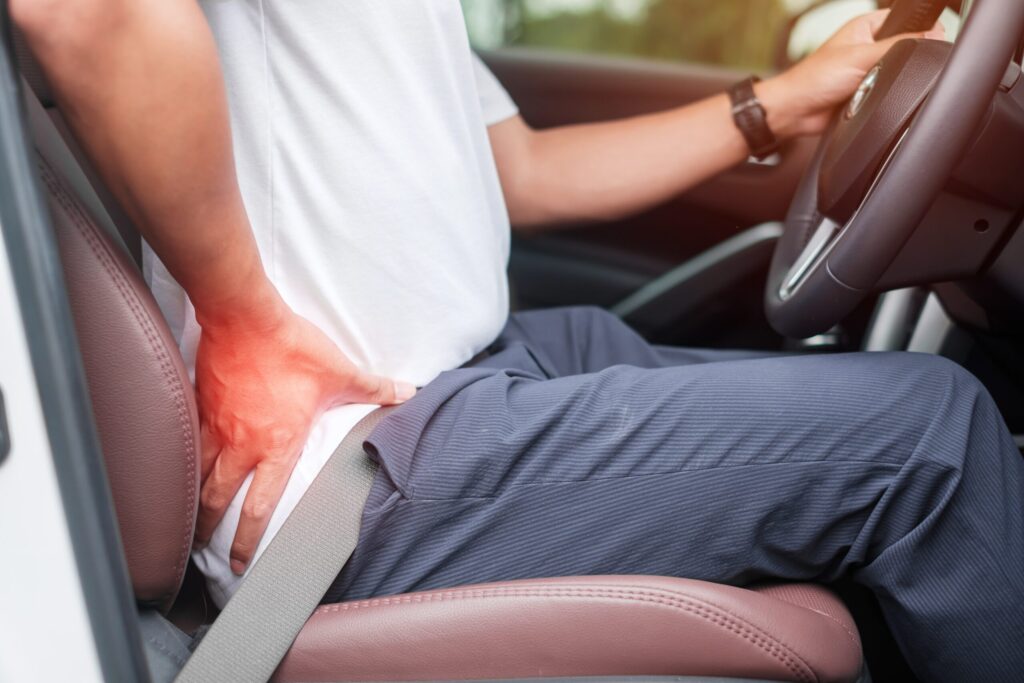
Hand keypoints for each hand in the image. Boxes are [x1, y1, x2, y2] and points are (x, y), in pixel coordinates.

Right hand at [192, 285, 414, 573]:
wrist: (245, 315)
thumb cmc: (292, 347)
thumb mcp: (341, 372)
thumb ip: (374, 388)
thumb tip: (407, 393)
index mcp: (276, 445)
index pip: (258, 507)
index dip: (247, 541)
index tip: (240, 563)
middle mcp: (241, 444)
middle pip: (215, 500)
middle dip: (207, 530)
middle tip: (202, 550)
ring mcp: (215, 425)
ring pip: (196, 474)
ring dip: (192, 499)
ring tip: (187, 516)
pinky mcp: (199, 404)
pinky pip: (188, 441)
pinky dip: (185, 459)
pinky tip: (183, 465)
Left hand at [758, 9, 945, 137]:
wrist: (796, 112)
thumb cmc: (814, 79)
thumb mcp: (861, 56)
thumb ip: (898, 45)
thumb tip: (931, 37)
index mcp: (866, 27)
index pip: (906, 19)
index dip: (921, 27)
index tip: (932, 38)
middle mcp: (869, 46)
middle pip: (906, 47)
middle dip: (905, 58)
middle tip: (891, 66)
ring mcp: (869, 69)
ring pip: (898, 71)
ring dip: (891, 79)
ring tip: (875, 82)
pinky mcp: (867, 90)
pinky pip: (888, 90)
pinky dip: (885, 94)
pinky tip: (874, 95)